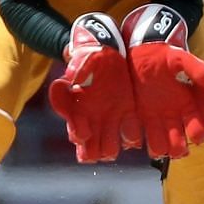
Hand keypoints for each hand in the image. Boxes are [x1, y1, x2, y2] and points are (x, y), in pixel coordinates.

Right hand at [48, 12, 140, 162]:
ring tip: (115, 141)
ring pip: (108, 147)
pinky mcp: (128, 115)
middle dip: (94, 150)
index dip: (78, 134)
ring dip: (111, 148)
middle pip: (90, 148)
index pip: (75, 130)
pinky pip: (129, 134)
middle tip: (101, 144)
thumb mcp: (84, 58)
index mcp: (78, 109)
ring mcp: (110, 120)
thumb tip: (71, 77)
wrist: (111, 53)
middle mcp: (92, 120)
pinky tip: (132, 134)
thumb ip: (77, 68)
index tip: (83, 133)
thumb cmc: (92, 57)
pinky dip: (131, 136)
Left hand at [121, 4, 203, 159]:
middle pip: (182, 139)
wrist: (141, 51)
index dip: (201, 130)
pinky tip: (140, 141)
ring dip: (163, 148)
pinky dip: (142, 140)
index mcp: (190, 103)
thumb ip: (196, 67)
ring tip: (159, 148)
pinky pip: (143, 135)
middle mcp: (176, 114)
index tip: (198, 134)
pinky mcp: (142, 118)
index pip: (201, 123)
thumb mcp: (181, 58)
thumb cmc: (164, 54)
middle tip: (179, 149)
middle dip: (181, 147)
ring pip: (163, 142)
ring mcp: (159, 118)